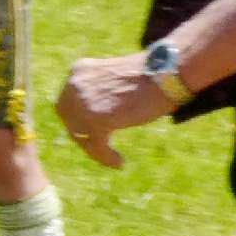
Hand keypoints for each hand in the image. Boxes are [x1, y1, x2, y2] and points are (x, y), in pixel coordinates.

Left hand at [54, 53, 170, 168]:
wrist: (167, 72)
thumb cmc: (151, 76)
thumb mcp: (115, 81)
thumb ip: (101, 94)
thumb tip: (97, 119)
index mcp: (79, 72)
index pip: (68, 102)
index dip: (77, 120)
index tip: (92, 133)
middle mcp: (75, 84)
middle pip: (69, 119)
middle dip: (82, 135)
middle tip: (99, 148)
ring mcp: (83, 101)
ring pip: (80, 135)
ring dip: (94, 149)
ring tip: (112, 158)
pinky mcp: (97, 118)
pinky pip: (97, 145)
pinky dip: (106, 157)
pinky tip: (119, 163)